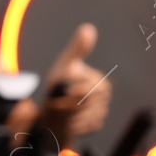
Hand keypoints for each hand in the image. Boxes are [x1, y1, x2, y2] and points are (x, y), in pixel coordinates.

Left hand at [37, 23, 110, 149]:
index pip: (89, 88)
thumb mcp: (64, 64)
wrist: (51, 108)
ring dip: (68, 114)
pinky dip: (71, 124)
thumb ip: (77, 49)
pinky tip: (67, 119)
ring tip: (60, 109)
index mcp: (100, 81)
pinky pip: (83, 127)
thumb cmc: (58, 83)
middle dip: (69, 103)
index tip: (61, 89)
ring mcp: (101, 112)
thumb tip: (88, 28)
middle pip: (87, 103)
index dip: (72, 91)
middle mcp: (104, 97)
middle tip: (57, 101)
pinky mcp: (95, 125)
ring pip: (85, 116)